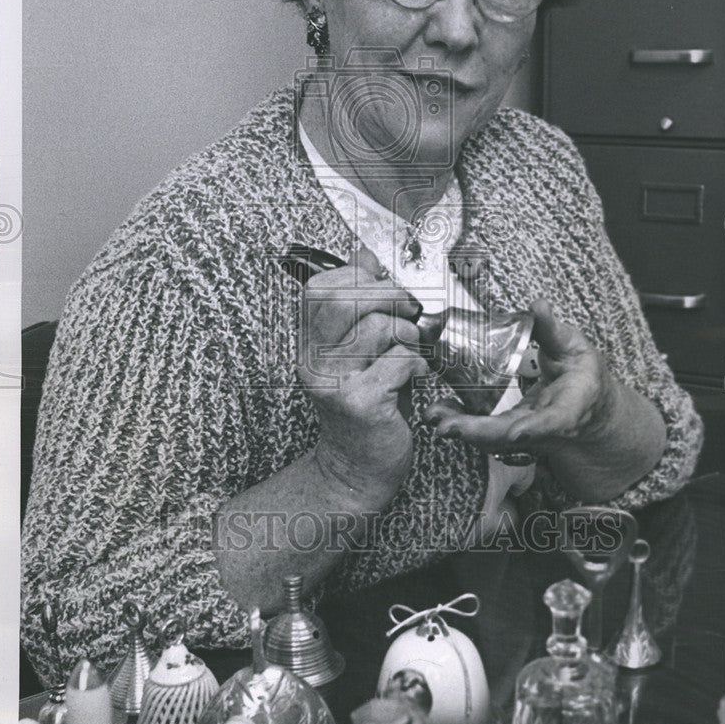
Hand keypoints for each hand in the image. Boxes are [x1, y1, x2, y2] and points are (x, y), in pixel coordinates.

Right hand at [298, 246, 428, 506]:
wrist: (356, 469)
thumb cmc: (366, 402)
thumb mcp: (357, 348)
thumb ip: (359, 304)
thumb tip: (364, 254)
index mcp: (308, 342)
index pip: (320, 289)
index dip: (359, 278)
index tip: (384, 289)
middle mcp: (311, 360)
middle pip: (344, 300)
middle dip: (388, 296)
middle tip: (409, 312)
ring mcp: (332, 383)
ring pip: (378, 328)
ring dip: (408, 335)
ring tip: (412, 352)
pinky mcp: (359, 404)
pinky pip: (398, 361)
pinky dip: (416, 364)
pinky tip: (414, 377)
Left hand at [424, 298, 616, 455]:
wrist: (589, 409)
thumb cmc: (584, 377)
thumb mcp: (575, 348)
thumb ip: (552, 330)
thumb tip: (538, 305)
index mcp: (569, 408)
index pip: (553, 422)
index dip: (535, 429)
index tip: (516, 433)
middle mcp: (544, 429)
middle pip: (510, 436)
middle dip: (478, 432)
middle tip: (447, 425)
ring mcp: (524, 434)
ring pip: (492, 439)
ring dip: (462, 429)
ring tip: (434, 415)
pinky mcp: (509, 431)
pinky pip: (483, 431)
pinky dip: (461, 422)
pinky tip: (439, 412)